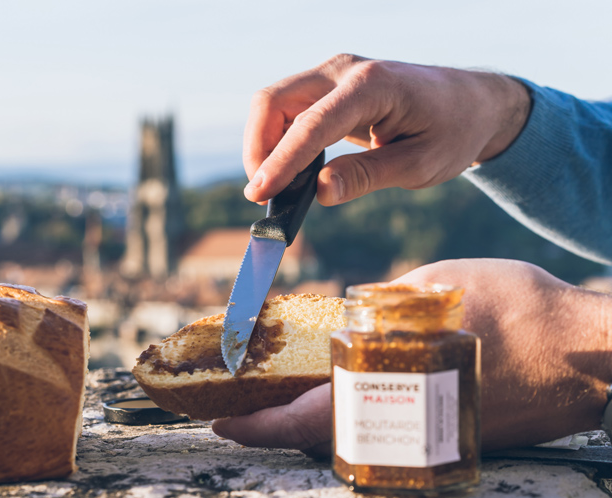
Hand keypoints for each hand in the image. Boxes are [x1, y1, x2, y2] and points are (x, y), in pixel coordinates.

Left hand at [213, 259, 611, 453]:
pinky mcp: (455, 439)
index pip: (308, 419)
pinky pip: (391, 435)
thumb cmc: (515, 308)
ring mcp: (433, 438)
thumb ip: (381, 311)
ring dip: (317, 423)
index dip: (258, 425)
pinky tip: (350, 394)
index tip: (222, 423)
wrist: (589, 349)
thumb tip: (344, 322)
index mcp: (395, 388)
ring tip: (286, 397)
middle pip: (327, 438)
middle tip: (246, 406)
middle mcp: (410, 425)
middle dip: (281, 424)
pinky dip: (360, 419)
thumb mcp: (433, 289)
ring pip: (357, 439)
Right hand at [242, 55, 530, 205]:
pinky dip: (278, 140)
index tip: (259, 194)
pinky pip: (285, 110)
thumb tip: (319, 192)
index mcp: (372, 86)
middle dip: (258, 149)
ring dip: (264, 146)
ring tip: (278, 187)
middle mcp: (343, 70)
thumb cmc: (452, 132)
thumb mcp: (420, 164)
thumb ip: (367, 176)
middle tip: (264, 195)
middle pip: (273, 101)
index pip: (311, 124)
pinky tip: (291, 171)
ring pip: (272, 104)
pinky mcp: (326, 87)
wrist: (471, 103)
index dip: (281, 161)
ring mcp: (331, 75)